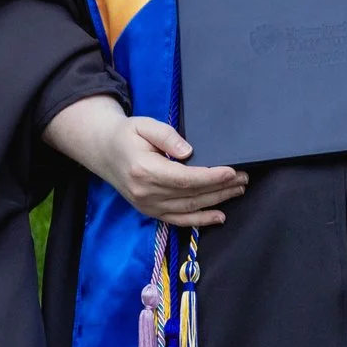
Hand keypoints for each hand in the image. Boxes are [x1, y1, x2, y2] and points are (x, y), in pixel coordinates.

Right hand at [43, 95, 247, 227]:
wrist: (102, 150)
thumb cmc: (126, 135)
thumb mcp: (144, 125)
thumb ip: (167, 136)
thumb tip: (189, 152)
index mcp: (144, 170)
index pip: (185, 178)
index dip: (211, 177)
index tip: (231, 171)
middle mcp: (145, 192)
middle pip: (191, 194)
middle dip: (221, 187)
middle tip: (243, 178)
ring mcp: (147, 205)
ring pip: (189, 208)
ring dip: (217, 200)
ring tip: (238, 189)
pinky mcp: (149, 211)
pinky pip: (178, 220)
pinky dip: (200, 220)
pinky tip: (219, 216)